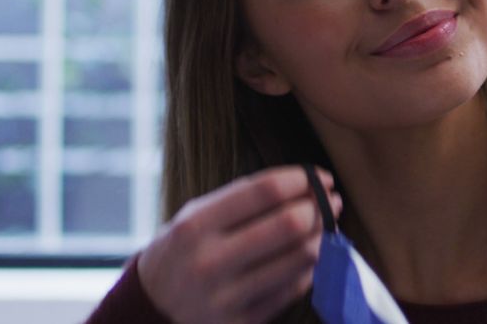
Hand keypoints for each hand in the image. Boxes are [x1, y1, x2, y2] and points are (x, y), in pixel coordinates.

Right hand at [137, 166, 342, 323]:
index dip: (302, 179)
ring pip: (301, 258)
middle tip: (332, 201)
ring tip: (326, 226)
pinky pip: (296, 287)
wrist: (153, 304)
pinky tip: (309, 254)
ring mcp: (227, 297)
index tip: (321, 177)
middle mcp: (210, 262)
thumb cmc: (186, 247)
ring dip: (324, 237)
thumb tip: (307, 185)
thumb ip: (246, 198)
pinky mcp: (243, 322)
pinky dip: (310, 267)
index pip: (265, 191)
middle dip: (321, 208)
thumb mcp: (198, 213)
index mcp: (196, 226)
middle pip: (290, 224)